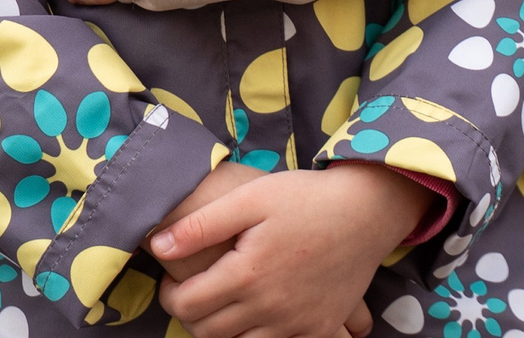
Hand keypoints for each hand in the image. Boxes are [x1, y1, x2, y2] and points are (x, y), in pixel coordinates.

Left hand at [153, 165, 422, 337]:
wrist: (365, 211)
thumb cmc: (304, 198)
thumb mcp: (249, 198)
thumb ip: (201, 225)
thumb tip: (158, 248)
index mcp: (248, 274)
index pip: (188, 306)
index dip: (170, 296)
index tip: (171, 281)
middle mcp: (271, 308)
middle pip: (209, 333)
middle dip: (191, 315)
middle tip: (191, 293)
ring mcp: (296, 324)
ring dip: (221, 331)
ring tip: (220, 303)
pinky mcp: (318, 329)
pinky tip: (255, 315)